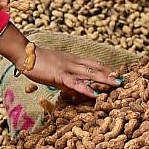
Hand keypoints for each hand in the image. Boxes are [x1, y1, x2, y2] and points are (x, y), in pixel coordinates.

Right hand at [0, 24, 118, 99]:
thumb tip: (74, 91)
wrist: (25, 54)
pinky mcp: (60, 75)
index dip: (105, 68)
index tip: (117, 73)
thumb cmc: (38, 62)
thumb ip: (66, 81)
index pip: (93, 63)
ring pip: (90, 74)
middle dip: (110, 74)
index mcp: (72, 60)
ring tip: (117, 84)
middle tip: (123, 79)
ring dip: (104, 79)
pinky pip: (76, 83)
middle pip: (96, 67)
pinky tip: (95, 94)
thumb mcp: (55, 71)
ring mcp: (68, 68)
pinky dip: (87, 89)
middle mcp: (73, 62)